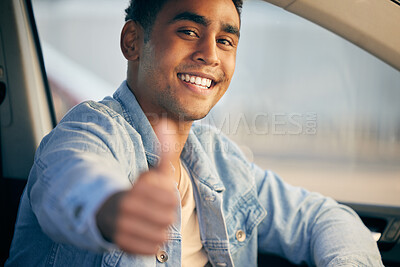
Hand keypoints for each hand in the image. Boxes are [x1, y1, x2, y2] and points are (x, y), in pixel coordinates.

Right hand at [96, 125, 177, 254]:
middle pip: (168, 218)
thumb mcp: (150, 170)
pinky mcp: (121, 246)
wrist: (106, 209)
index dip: (168, 196)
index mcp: (133, 192)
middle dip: (165, 212)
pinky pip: (153, 249)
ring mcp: (121, 231)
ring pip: (162, 236)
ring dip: (160, 228)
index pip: (170, 199)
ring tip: (149, 220)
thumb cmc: (136, 190)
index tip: (157, 193)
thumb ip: (161, 150)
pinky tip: (146, 232)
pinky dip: (153, 242)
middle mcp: (124, 212)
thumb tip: (167, 123)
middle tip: (154, 207)